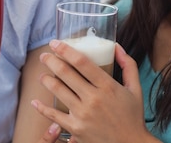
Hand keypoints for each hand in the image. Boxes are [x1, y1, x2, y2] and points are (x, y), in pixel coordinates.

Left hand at [32, 41, 153, 142]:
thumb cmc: (132, 117)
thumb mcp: (135, 89)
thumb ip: (129, 66)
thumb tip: (117, 46)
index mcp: (107, 86)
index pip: (81, 62)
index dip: (65, 49)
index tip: (55, 43)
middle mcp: (93, 98)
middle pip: (65, 72)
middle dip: (50, 60)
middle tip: (44, 56)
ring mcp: (83, 114)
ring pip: (57, 90)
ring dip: (45, 79)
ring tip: (42, 75)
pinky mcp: (76, 128)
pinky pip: (53, 115)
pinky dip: (41, 108)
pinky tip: (35, 101)